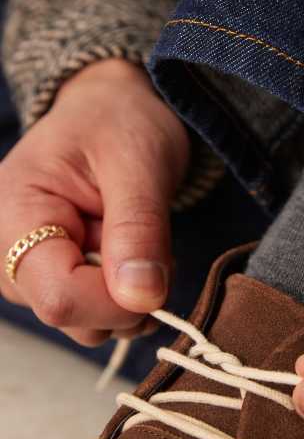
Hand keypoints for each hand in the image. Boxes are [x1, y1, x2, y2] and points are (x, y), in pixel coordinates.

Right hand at [0, 58, 189, 345]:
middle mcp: (11, 254)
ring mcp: (33, 273)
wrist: (112, 113)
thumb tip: (141, 298)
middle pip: (73, 319)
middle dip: (128, 298)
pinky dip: (129, 297)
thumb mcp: (139, 165)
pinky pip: (99, 315)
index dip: (116, 301)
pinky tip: (132, 256)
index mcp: (16, 216)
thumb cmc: (120, 124)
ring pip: (90, 325)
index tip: (154, 274)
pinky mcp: (57, 282)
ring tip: (137, 239)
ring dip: (132, 296)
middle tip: (147, 241)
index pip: (59, 297)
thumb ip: (139, 230)